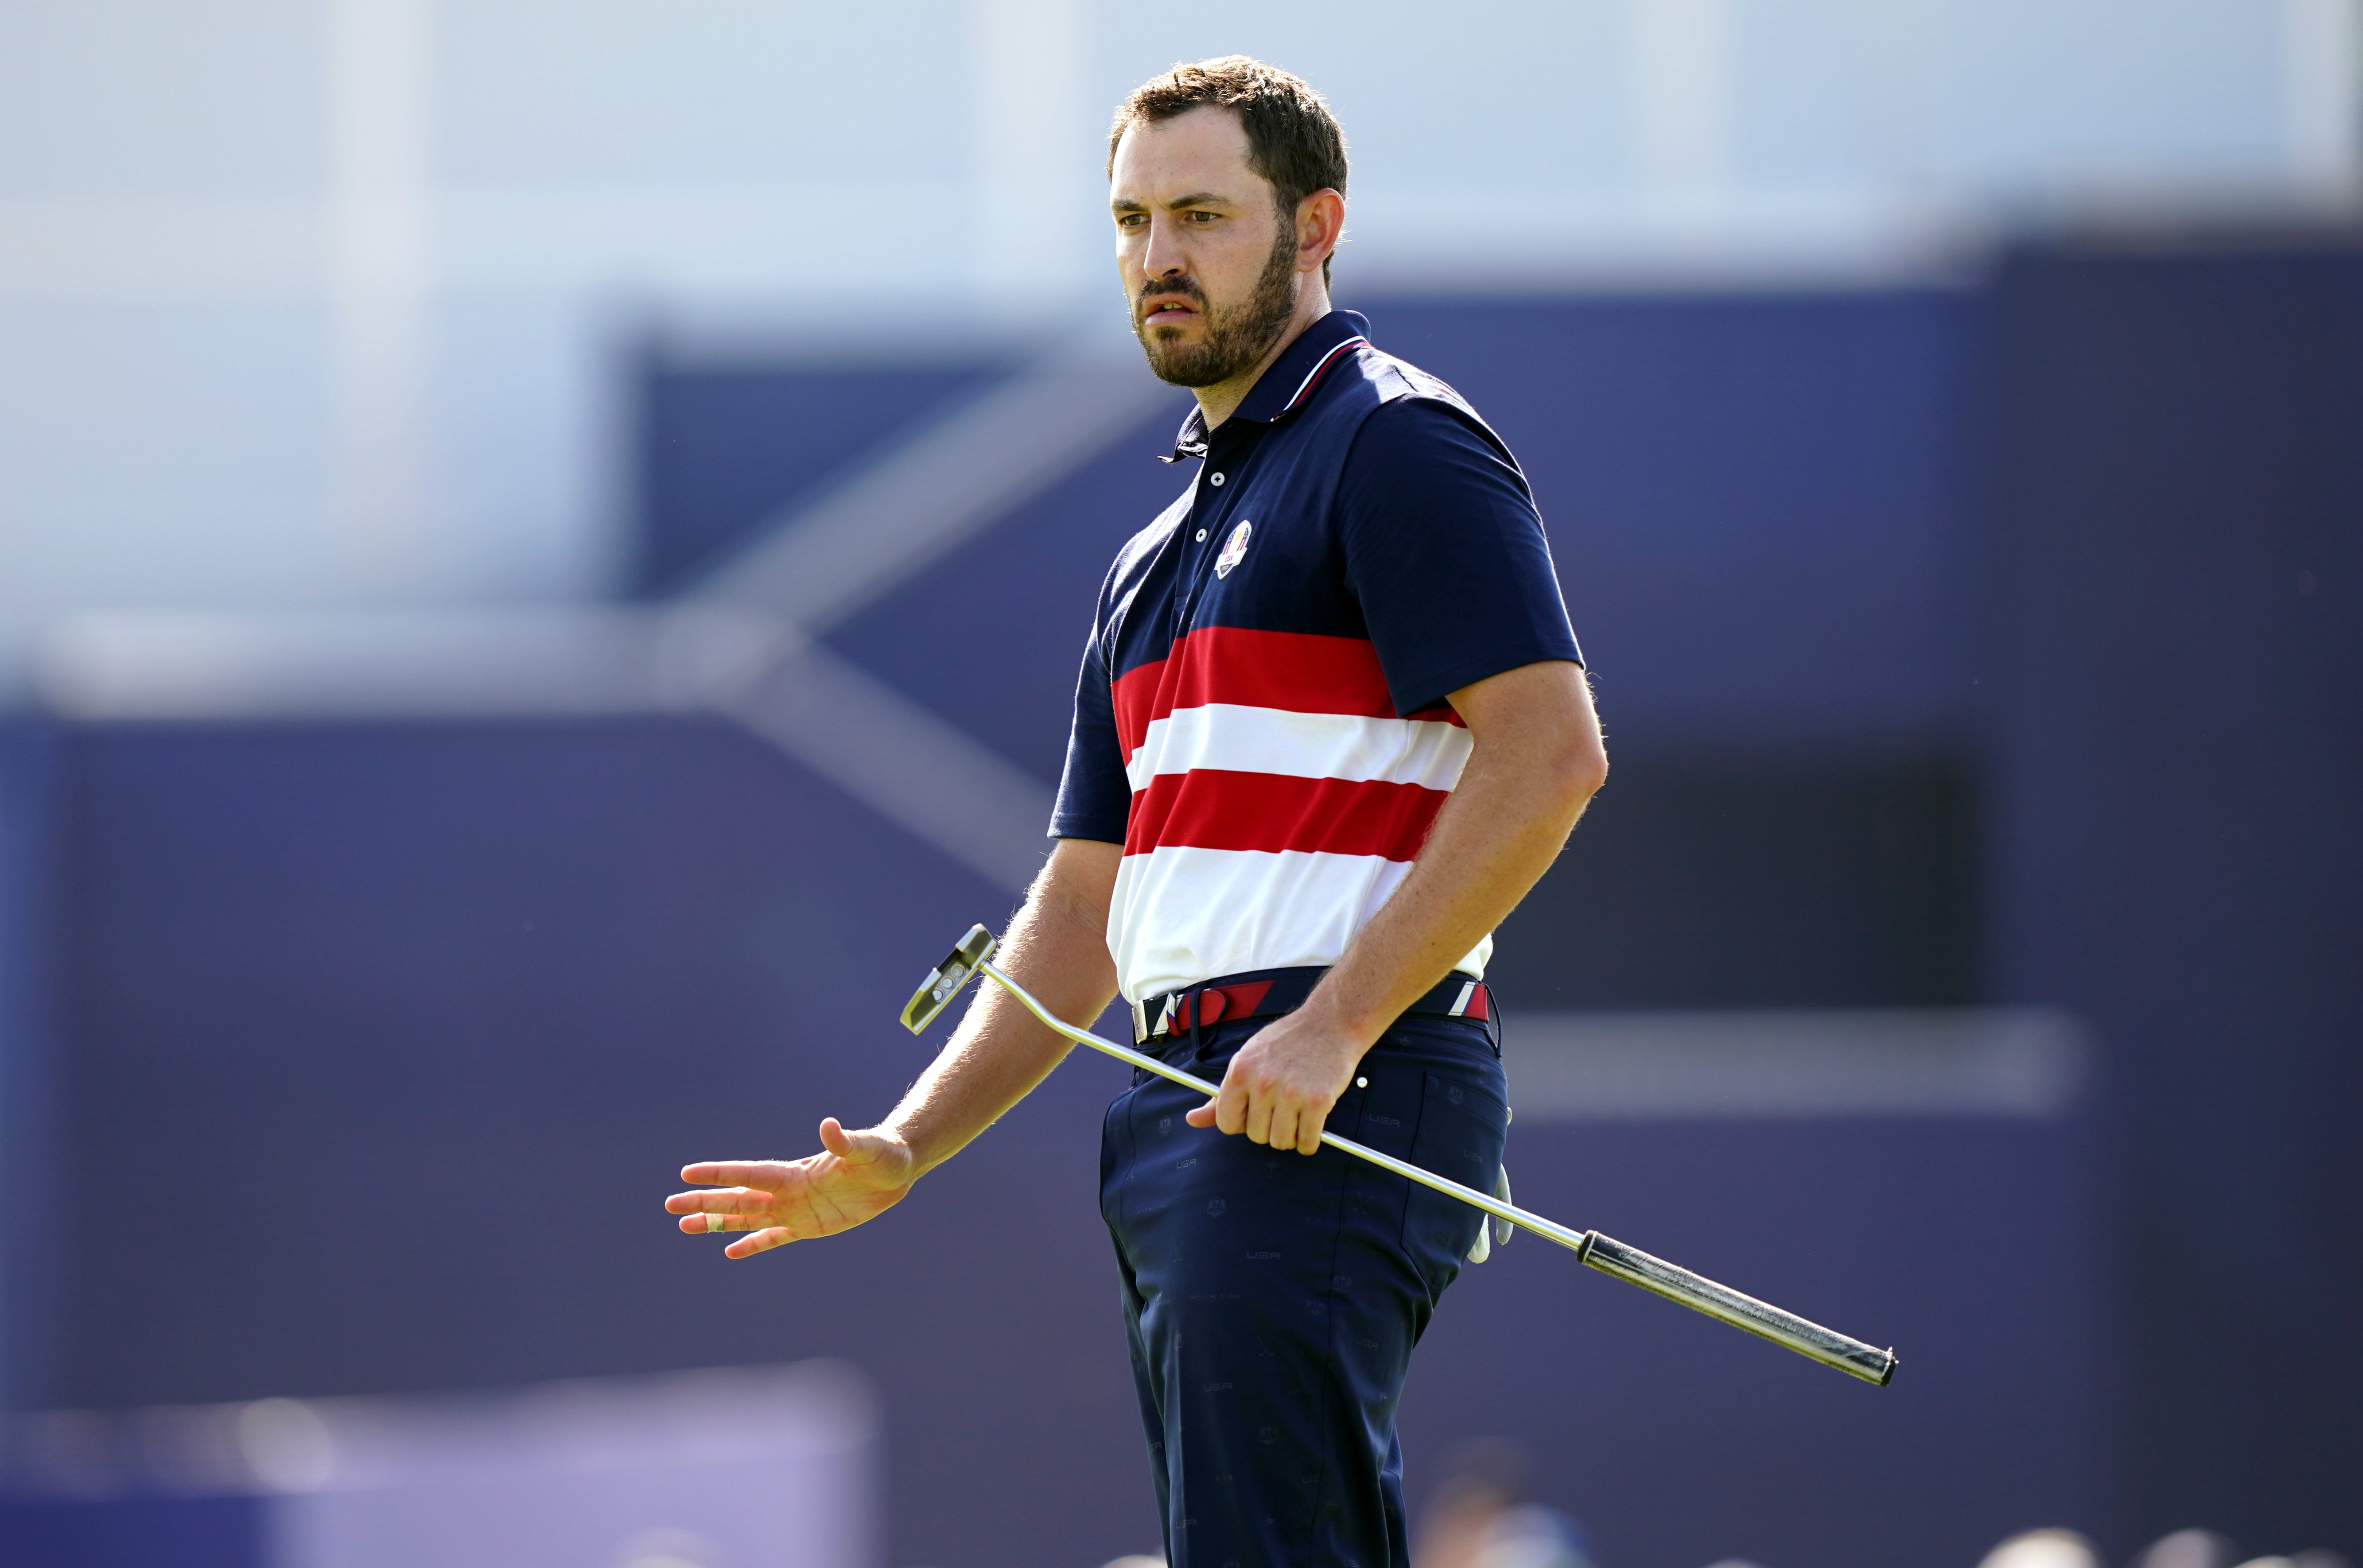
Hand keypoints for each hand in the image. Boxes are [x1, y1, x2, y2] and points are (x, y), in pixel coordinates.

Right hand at [664, 1118, 915, 1258]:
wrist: (897, 1169)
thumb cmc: (883, 1154)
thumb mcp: (866, 1148)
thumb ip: (844, 1141)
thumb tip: (829, 1126)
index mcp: (795, 1173)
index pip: (749, 1174)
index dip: (719, 1174)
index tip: (688, 1173)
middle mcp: (788, 1191)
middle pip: (737, 1198)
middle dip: (704, 1202)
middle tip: (670, 1205)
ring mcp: (795, 1210)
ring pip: (746, 1218)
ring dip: (716, 1223)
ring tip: (684, 1226)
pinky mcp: (809, 1227)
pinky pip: (773, 1238)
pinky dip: (752, 1244)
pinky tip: (729, 1252)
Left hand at [1185, 1010, 1365, 1154]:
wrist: (1330, 1022)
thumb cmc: (1286, 1043)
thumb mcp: (1247, 1060)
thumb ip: (1221, 1095)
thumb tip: (1192, 1120)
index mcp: (1240, 1071)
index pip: (1226, 1123)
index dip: (1241, 1122)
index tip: (1254, 1112)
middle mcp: (1262, 1083)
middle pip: (1255, 1135)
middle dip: (1269, 1128)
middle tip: (1282, 1107)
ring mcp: (1290, 1093)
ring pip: (1281, 1142)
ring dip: (1290, 1136)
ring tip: (1297, 1114)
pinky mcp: (1318, 1101)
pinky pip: (1308, 1142)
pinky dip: (1310, 1142)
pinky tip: (1313, 1125)